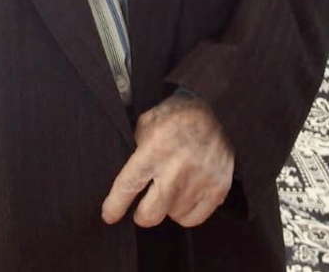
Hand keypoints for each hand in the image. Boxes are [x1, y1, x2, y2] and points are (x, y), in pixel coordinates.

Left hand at [101, 91, 233, 227]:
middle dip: (142, 215)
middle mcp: (177, 167)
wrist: (218, 109)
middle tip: (142, 208)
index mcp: (154, 148)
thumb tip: (127, 178)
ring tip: (171, 187)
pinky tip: (185, 195)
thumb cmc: (178, 115)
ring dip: (167, 207)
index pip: (128, 185)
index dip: (115, 205)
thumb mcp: (148, 121)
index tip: (109, 215)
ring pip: (172, 215)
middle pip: (150, 213)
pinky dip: (186, 212)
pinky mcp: (218, 188)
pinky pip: (194, 219)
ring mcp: (200, 180)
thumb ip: (136, 148)